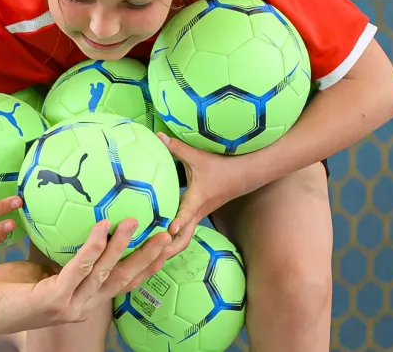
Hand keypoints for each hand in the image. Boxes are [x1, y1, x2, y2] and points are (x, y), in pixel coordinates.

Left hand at [0, 219, 173, 342]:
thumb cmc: (4, 290)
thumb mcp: (39, 266)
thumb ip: (61, 255)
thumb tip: (74, 227)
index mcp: (81, 299)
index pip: (121, 281)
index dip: (145, 264)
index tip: (165, 243)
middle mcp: (81, 306)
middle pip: (124, 280)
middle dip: (148, 257)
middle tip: (168, 234)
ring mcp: (69, 306)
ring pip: (104, 272)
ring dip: (122, 246)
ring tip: (135, 221)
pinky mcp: (52, 299)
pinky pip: (77, 268)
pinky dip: (92, 247)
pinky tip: (102, 228)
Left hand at [155, 133, 262, 259]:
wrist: (244, 175)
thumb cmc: (221, 165)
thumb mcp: (198, 156)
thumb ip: (176, 148)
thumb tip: (157, 136)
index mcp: (198, 198)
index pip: (187, 212)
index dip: (178, 221)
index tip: (168, 229)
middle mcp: (198, 211)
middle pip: (184, 238)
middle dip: (168, 248)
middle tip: (148, 255)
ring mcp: (198, 216)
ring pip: (184, 239)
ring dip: (169, 248)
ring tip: (148, 256)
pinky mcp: (197, 215)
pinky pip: (185, 232)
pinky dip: (172, 240)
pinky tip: (156, 241)